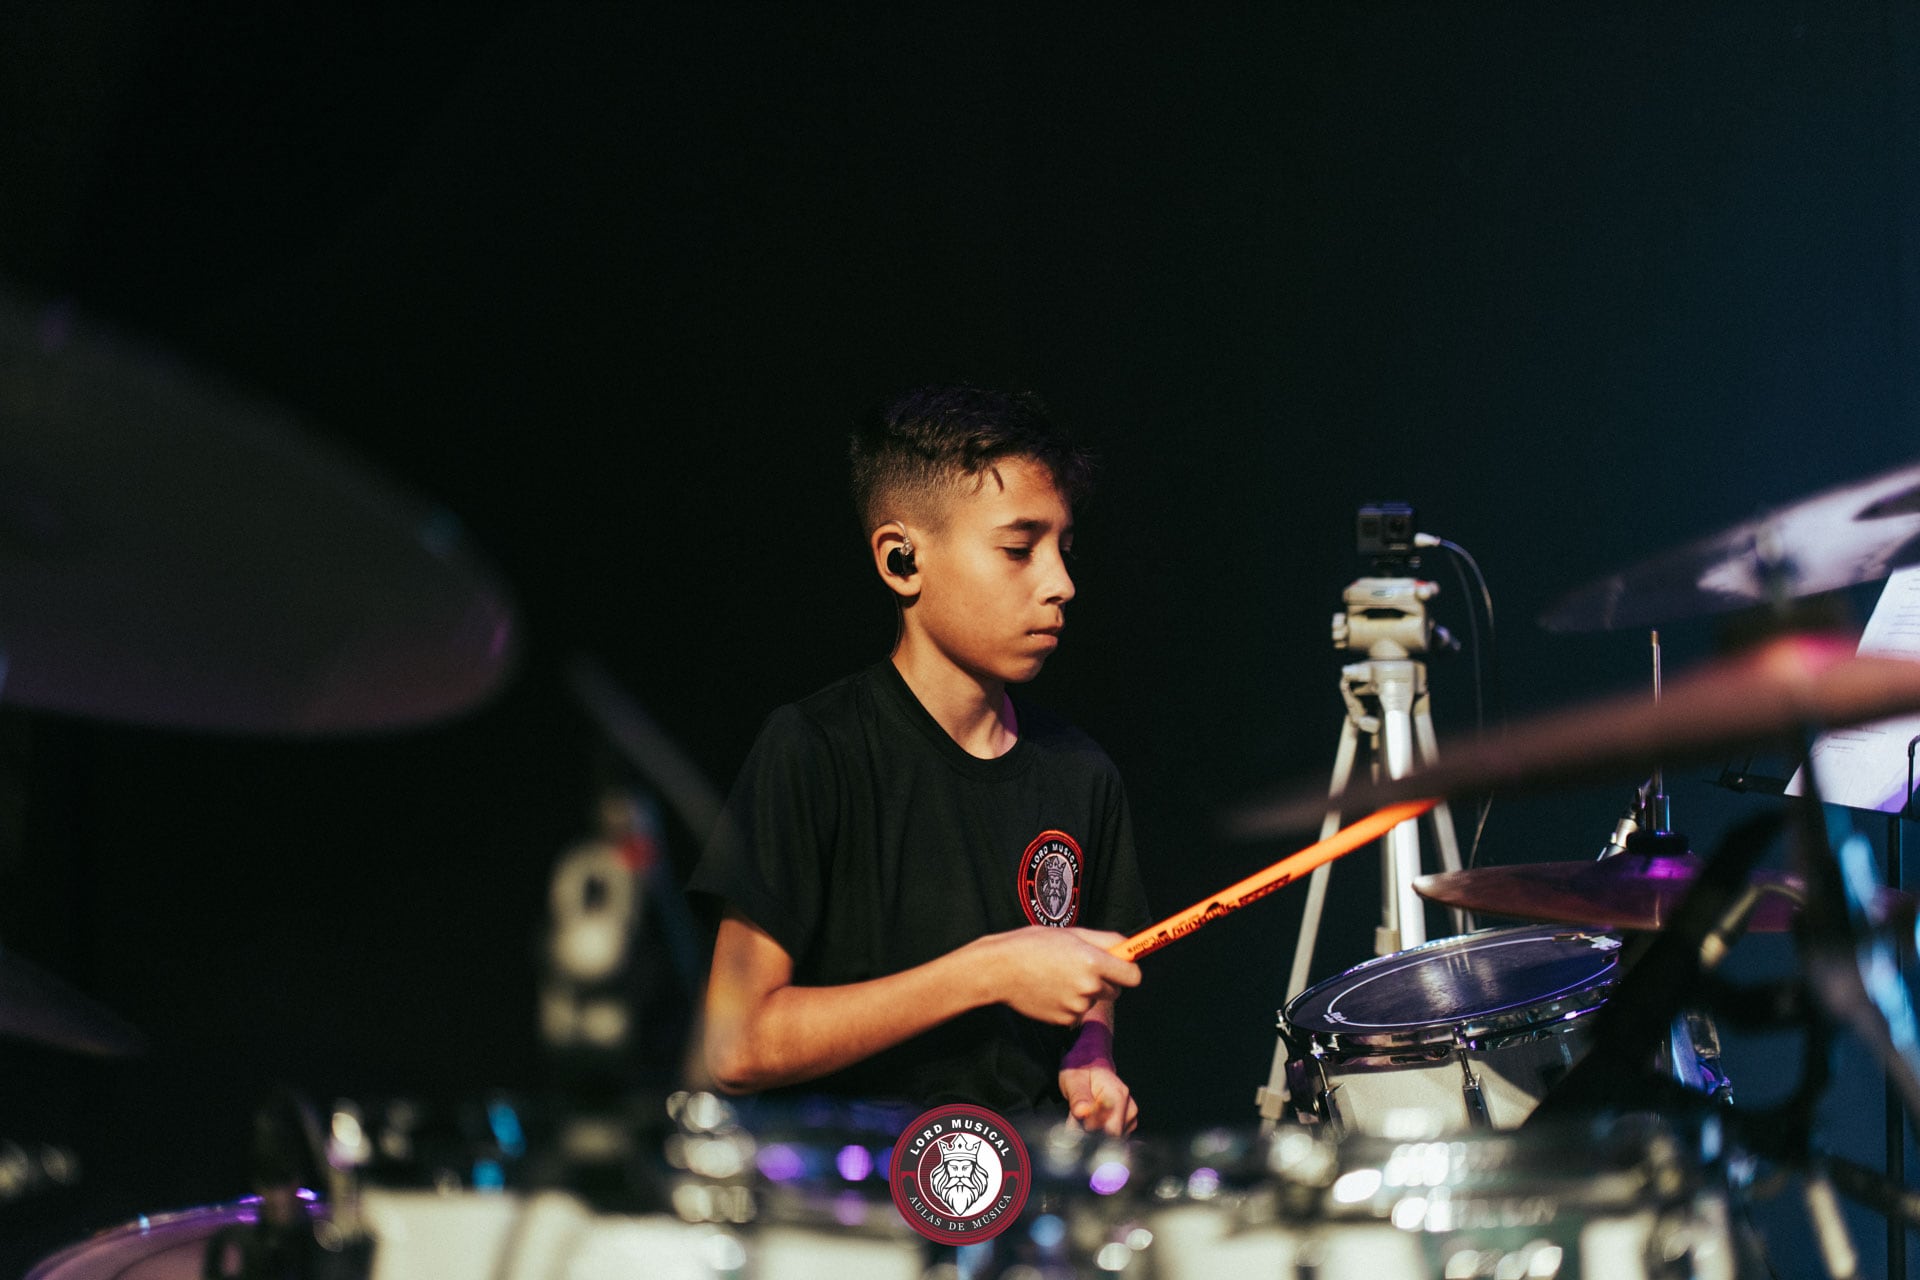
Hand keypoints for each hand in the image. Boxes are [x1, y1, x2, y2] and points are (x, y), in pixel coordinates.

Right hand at [975, 927, 1141, 1025]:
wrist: (1000, 970)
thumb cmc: (1034, 945)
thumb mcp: (1072, 933)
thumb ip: (1106, 940)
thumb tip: (1128, 947)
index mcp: (1093, 961)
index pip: (1133, 976)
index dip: (1128, 970)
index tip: (1120, 966)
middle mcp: (1088, 986)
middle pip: (1117, 990)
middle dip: (1106, 980)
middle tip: (1081, 967)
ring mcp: (1076, 1006)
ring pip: (1094, 1000)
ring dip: (1084, 991)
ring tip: (1058, 976)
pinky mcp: (1064, 1020)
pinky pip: (1077, 1012)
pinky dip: (1069, 1002)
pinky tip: (1051, 990)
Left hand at [1059, 1061, 1136, 1135]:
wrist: (1089, 1062)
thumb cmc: (1082, 1069)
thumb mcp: (1073, 1080)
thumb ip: (1078, 1098)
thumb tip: (1082, 1112)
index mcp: (1118, 1095)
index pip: (1110, 1130)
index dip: (1090, 1132)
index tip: (1077, 1121)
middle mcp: (1128, 1106)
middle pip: (1111, 1137)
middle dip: (1091, 1133)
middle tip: (1077, 1117)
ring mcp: (1129, 1115)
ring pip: (1111, 1138)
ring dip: (1094, 1132)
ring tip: (1084, 1114)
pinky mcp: (1127, 1122)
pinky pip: (1112, 1136)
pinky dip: (1100, 1132)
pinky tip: (1091, 1119)